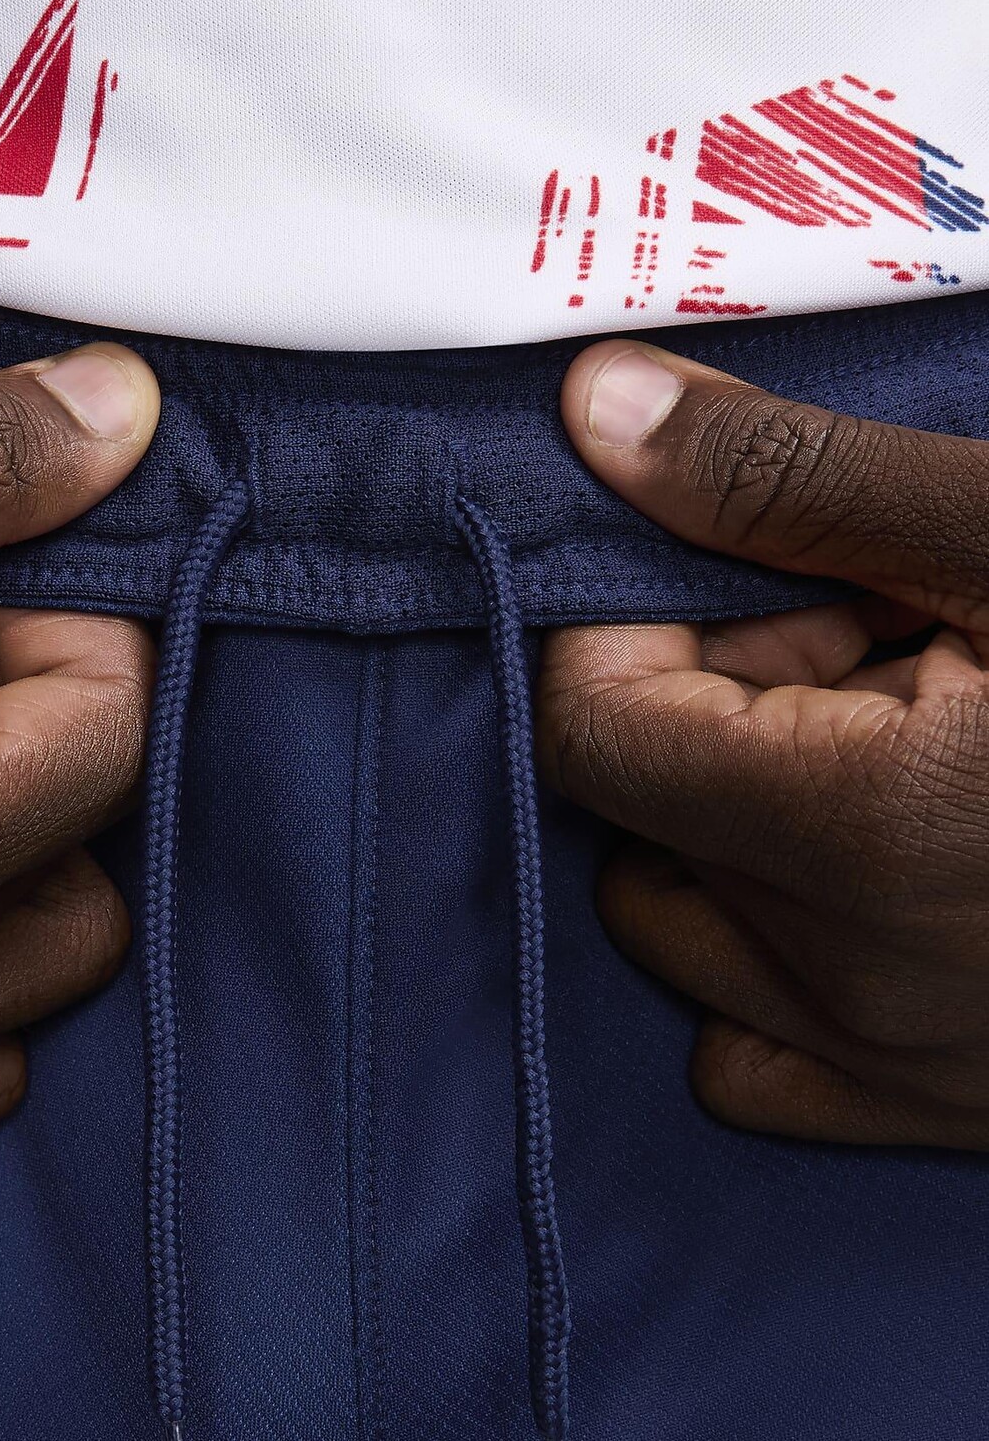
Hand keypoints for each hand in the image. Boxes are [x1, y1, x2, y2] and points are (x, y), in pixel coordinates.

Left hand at [539, 339, 988, 1149]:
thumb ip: (789, 481)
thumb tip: (596, 412)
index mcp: (854, 829)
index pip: (590, 722)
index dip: (638, 627)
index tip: (757, 576)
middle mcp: (847, 978)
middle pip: (635, 814)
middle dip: (710, 706)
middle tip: (859, 641)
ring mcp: (892, 1067)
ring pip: (681, 928)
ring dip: (735, 821)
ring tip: (886, 745)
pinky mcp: (941, 1118)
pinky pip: (756, 1057)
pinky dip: (769, 961)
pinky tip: (874, 880)